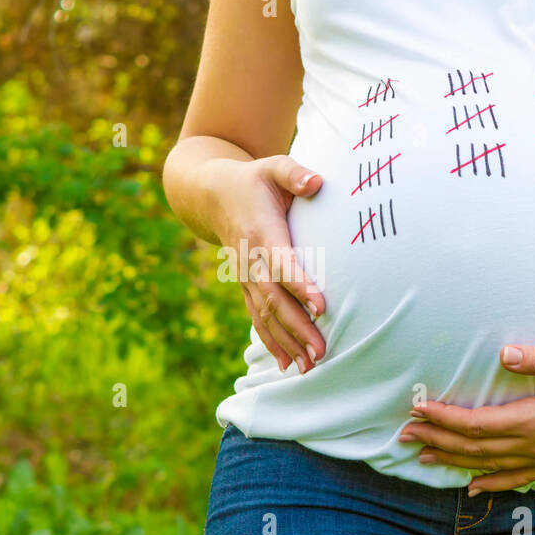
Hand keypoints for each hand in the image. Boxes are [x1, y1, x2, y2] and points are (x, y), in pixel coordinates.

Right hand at [206, 155, 326, 373]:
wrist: (212, 195)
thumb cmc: (254, 180)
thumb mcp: (273, 167)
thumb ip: (295, 173)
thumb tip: (317, 182)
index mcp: (260, 232)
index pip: (280, 263)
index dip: (299, 284)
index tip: (320, 305)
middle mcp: (250, 261)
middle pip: (273, 300)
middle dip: (297, 328)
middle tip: (321, 352)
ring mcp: (245, 277)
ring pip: (264, 316)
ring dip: (286, 343)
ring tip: (309, 367)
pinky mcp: (246, 287)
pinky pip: (257, 318)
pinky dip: (271, 342)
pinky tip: (286, 365)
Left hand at [398, 345, 534, 493]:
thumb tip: (504, 354)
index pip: (478, 424)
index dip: (445, 418)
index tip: (418, 408)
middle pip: (475, 448)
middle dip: (437, 440)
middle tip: (404, 434)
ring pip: (489, 465)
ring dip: (453, 461)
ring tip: (422, 456)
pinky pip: (516, 479)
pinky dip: (490, 484)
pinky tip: (471, 488)